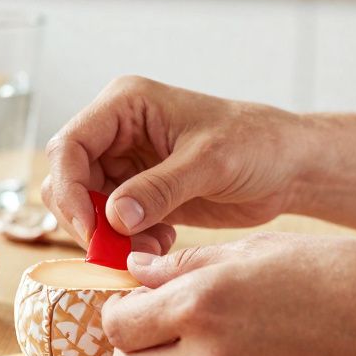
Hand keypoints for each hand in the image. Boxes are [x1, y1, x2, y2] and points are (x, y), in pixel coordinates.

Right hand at [41, 76, 313, 249]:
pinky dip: (126, 242)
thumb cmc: (257, 144)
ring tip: (150, 248)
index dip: (69, 190)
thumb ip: (159, 188)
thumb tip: (112, 217)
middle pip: (67, 180)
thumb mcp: (209, 163)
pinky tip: (161, 243)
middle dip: (86, 219)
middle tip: (117, 251)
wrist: (288, 166)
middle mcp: (116, 132)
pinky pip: (111, 223)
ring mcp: (125, 163)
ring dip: (108, 236)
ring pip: (86, 206)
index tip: (92, 230)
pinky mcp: (138, 193)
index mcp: (125, 105)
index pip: (69, 146)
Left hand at [103, 233, 355, 355]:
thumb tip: (140, 272)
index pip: (117, 324)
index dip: (117, 307)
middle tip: (152, 317)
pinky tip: (236, 348)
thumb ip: (189, 263)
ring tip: (194, 331)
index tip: (132, 293)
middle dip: (129, 343)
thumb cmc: (343, 273)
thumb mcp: (260, 247)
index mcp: (202, 304)